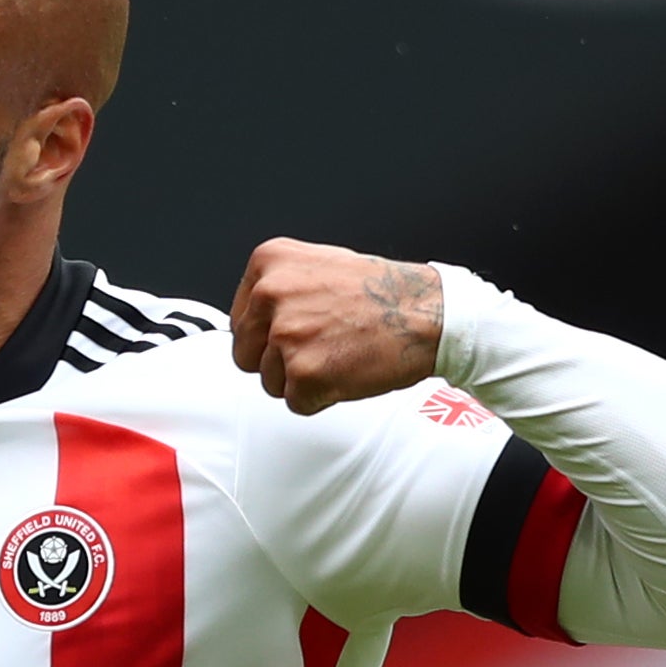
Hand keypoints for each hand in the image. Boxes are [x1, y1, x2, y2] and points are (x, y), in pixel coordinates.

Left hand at [229, 240, 443, 414]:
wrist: (425, 312)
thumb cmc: (382, 293)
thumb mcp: (318, 265)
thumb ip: (279, 288)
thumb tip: (253, 320)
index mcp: (269, 263)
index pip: (240, 320)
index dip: (267, 335)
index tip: (296, 333)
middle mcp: (270, 295)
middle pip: (246, 355)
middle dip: (277, 361)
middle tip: (319, 347)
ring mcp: (285, 336)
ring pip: (269, 382)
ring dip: (301, 379)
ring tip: (337, 354)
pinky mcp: (304, 374)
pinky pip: (296, 403)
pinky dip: (320, 398)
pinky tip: (344, 371)